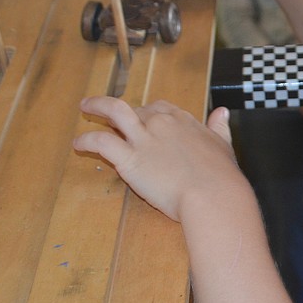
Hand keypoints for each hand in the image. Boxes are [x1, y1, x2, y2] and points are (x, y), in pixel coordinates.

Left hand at [73, 97, 240, 220]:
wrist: (213, 196)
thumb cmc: (221, 177)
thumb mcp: (223, 145)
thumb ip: (219, 127)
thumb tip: (222, 113)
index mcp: (183, 120)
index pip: (159, 107)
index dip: (148, 111)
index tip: (143, 116)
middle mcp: (161, 123)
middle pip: (136, 110)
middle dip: (124, 115)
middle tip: (113, 120)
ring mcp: (144, 139)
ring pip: (113, 111)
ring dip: (97, 106)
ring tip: (85, 107)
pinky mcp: (129, 159)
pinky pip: (101, 143)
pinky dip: (87, 140)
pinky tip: (78, 144)